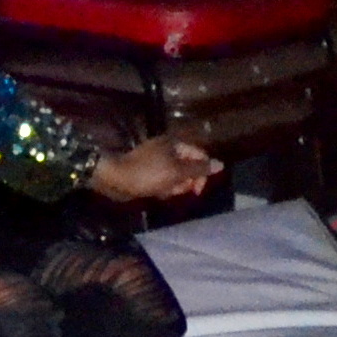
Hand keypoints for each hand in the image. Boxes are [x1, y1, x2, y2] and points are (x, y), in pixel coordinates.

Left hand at [91, 133, 222, 205]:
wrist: (116, 179)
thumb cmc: (148, 173)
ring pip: (178, 177)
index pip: (200, 156)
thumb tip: (221, 164)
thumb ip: (199, 169)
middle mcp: (169, 149)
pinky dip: (163, 188)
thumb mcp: (177, 172)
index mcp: (176, 144)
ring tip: (162, 191)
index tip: (197, 190)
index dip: (203, 173)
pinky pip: (165, 181)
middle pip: (190, 168)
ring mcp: (158, 161)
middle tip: (174, 190)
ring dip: (174, 187)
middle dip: (185, 182)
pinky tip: (155, 192)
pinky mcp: (150, 172)